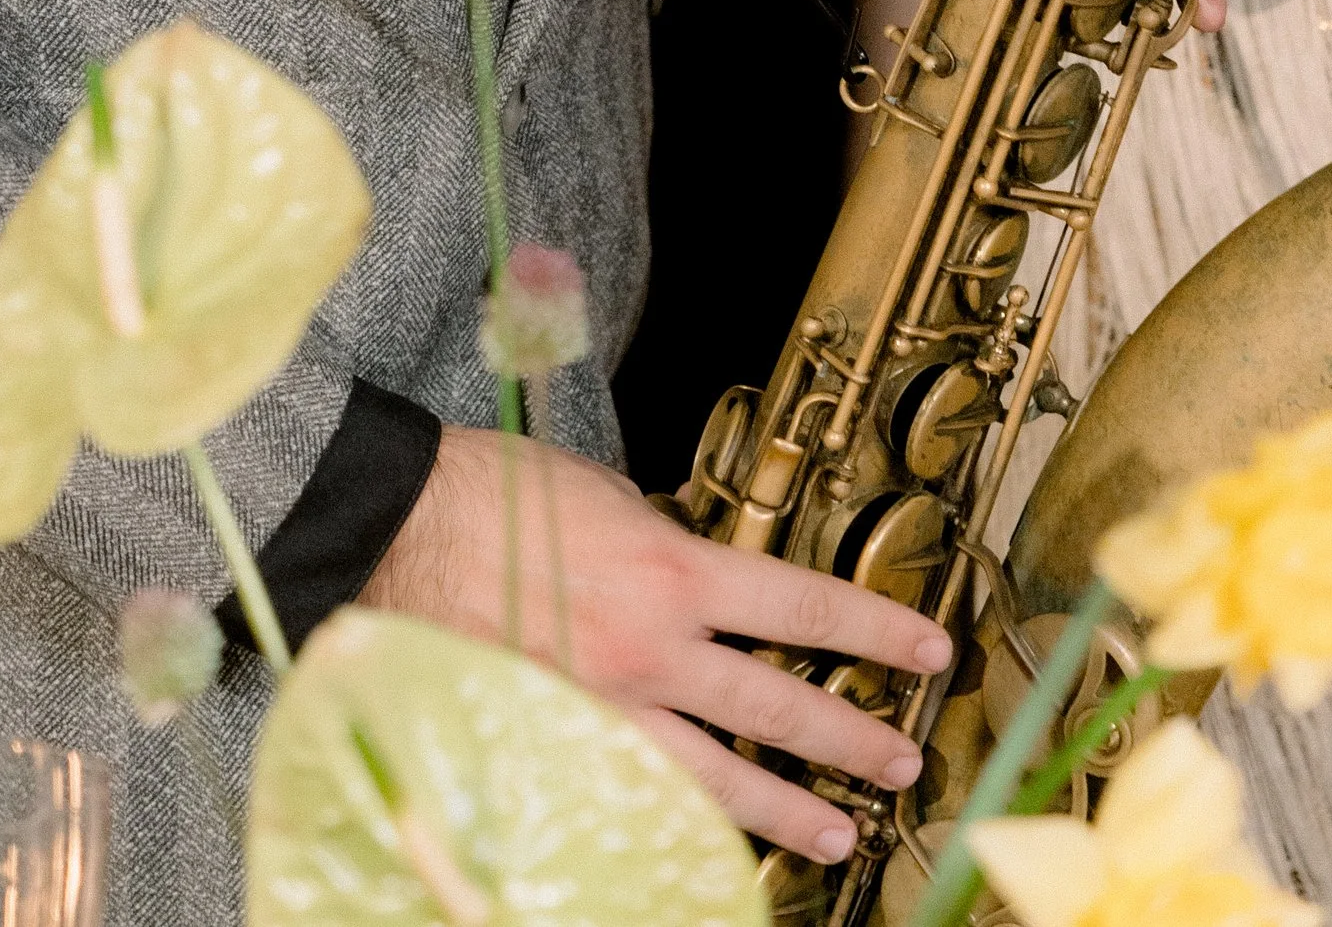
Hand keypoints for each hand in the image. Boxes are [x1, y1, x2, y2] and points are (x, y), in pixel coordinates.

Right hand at [362, 425, 950, 865]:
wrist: (404, 526)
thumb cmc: (498, 490)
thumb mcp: (607, 491)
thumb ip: (664, 536)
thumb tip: (696, 571)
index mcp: (674, 569)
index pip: (801, 603)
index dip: (873, 629)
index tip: (927, 651)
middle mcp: (654, 649)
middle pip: (776, 705)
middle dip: (849, 737)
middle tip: (901, 762)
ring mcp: (607, 708)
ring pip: (717, 779)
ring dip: (786, 810)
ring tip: (836, 837)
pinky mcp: (561, 741)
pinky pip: (637, 794)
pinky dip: (681, 821)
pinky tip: (710, 842)